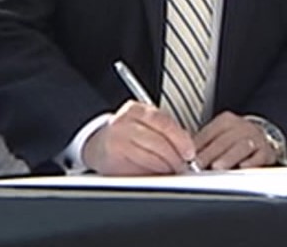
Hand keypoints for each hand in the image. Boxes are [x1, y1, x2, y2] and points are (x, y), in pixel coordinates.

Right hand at [81, 101, 196, 175]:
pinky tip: (155, 175)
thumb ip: (164, 131)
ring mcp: (116, 143)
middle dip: (175, 158)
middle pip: (159, 143)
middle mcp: (123, 124)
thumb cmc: (126, 134)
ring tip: (170, 171)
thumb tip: (187, 149)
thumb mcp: (144, 123)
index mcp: (135, 110)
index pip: (164, 123)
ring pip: (151, 159)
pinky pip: (139, 172)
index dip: (181, 140)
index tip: (189, 152)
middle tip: (182, 166)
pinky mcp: (112, 162)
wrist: (97, 144)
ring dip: (165, 169)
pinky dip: (151, 175)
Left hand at [194, 112, 273, 170]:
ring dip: (228, 158)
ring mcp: (256, 138)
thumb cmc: (235, 140)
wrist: (263, 139)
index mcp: (226, 121)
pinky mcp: (267, 151)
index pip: (210, 133)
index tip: (188, 159)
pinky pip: (259, 156)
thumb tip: (182, 156)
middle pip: (224, 140)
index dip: (198, 147)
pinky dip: (251, 162)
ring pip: (241, 146)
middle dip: (210, 154)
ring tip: (217, 167)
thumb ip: (202, 144)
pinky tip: (242, 167)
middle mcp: (242, 127)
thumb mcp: (218, 136)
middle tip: (199, 165)